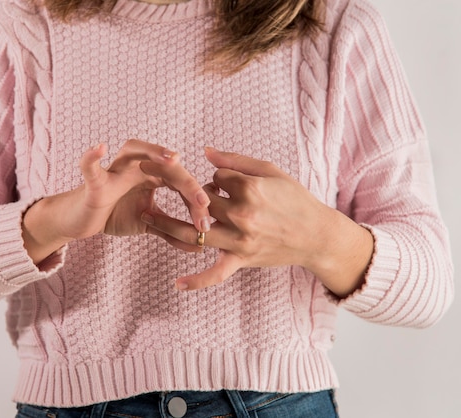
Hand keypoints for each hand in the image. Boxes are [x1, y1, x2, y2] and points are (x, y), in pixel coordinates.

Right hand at [22, 140, 211, 263]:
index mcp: (151, 175)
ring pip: (136, 151)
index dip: (196, 198)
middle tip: (203, 204)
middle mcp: (136, 166)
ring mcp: (115, 170)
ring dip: (155, 152)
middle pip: (167, 166)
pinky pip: (91, 167)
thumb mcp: (147, 224)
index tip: (208, 221)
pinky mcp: (94, 181)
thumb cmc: (114, 215)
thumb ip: (171, 231)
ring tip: (173, 158)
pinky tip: (100, 147)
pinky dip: (92, 157)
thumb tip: (199, 245)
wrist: (82, 221)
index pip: (180, 180)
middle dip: (187, 184)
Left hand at [143, 147, 372, 296]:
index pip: (214, 178)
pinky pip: (216, 274)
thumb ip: (236, 161)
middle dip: (187, 194)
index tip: (219, 182)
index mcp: (249, 188)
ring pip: (195, 233)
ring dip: (166, 225)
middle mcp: (242, 214)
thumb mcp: (271, 171)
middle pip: (200, 201)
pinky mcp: (241, 259)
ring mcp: (240, 240)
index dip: (214, 178)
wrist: (317, 235)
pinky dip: (196, 281)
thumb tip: (205, 152)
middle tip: (166, 187)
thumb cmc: (295, 199)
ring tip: (144, 216)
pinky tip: (176, 284)